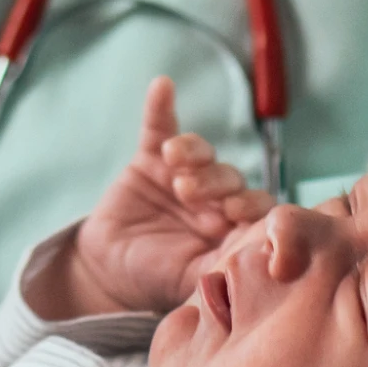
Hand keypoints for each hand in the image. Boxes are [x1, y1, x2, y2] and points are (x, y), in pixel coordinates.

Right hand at [64, 77, 272, 314]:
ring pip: (199, 151)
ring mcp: (182, 174)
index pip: (255, 206)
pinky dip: (160, 106)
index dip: (251, 203)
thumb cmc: (156, 278)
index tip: (235, 210)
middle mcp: (214, 197)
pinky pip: (159, 126)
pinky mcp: (150, 158)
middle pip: (228, 176)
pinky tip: (162, 87)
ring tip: (174, 160)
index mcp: (231, 227)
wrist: (107, 271)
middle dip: (215, 180)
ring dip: (192, 150)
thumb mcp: (192, 279)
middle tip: (190, 192)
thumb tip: (259, 260)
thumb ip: (223, 267)